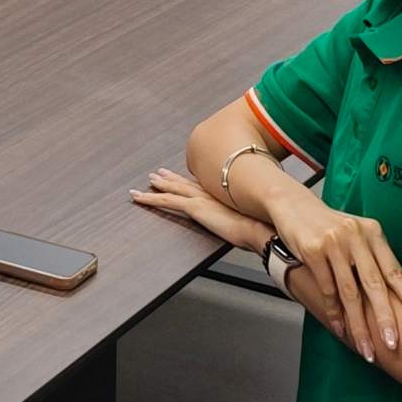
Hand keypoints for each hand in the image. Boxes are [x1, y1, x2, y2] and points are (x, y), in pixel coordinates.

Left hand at [131, 167, 271, 254]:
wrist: (261, 228)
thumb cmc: (262, 228)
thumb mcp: (254, 221)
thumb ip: (247, 219)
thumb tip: (252, 226)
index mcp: (224, 194)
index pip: (201, 186)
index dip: (189, 180)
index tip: (182, 176)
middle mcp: (210, 193)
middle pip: (185, 184)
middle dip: (171, 178)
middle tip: (159, 173)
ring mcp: (201, 198)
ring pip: (173, 190)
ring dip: (158, 186)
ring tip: (148, 181)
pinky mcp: (194, 207)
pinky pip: (166, 201)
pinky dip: (150, 199)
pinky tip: (139, 198)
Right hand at [267, 195, 401, 362]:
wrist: (292, 205)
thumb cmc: (328, 226)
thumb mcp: (355, 234)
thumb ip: (372, 257)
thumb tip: (396, 296)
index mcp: (373, 232)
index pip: (394, 269)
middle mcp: (356, 236)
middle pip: (375, 285)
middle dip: (385, 319)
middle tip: (393, 344)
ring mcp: (333, 243)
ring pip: (350, 292)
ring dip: (358, 325)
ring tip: (366, 349)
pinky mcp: (313, 250)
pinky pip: (327, 289)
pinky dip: (334, 313)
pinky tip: (340, 329)